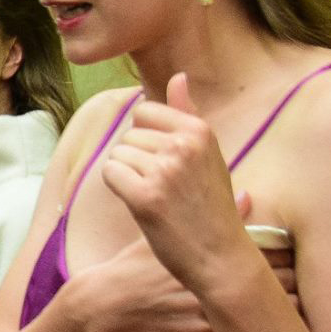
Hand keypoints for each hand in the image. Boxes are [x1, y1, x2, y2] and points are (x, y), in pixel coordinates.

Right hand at [74, 219, 296, 331]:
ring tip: (294, 300)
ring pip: (263, 307)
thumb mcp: (165, 235)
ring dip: (283, 303)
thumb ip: (206, 217)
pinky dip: (263, 329)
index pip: (264, 246)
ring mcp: (205, 307)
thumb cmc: (134, 266)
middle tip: (297, 273)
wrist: (107, 303)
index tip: (292, 247)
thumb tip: (248, 195)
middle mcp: (209, 277)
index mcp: (207, 251)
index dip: (284, 247)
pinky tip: (275, 327)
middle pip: (270, 275)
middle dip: (289, 274)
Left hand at [99, 74, 266, 297]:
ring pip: (117, 155)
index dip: (146, 139)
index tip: (167, 164)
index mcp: (199, 130)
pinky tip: (142, 204)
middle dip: (137, 161)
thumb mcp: (208, 154)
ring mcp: (164, 169)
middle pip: (128, 135)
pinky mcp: (144, 195)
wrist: (220, 256)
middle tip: (166, 188)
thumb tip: (178, 76)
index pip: (144, 111)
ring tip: (157, 197)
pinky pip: (110, 173)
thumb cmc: (210, 204)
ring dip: (128, 176)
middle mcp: (183, 144)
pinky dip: (118, 189)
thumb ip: (188, 114)